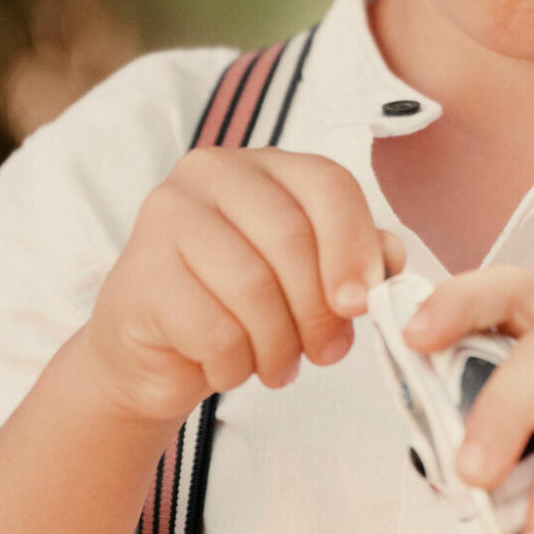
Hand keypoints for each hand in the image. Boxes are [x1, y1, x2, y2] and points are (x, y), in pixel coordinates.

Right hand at [82, 147, 404, 427]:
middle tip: (326, 352)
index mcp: (259, 165)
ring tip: (278, 366)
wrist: (151, 355)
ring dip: (278, 345)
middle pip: (292, 237)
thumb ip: (352, 260)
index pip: (327, 183)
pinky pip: (213, 331)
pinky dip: (234, 365)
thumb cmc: (235, 308)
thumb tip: (392, 260)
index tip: (364, 303)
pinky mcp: (141, 275)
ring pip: (253, 287)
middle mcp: (209, 175)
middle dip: (319, 309)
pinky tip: (229, 369)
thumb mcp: (304, 278)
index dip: (356, 245)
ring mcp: (166, 218)